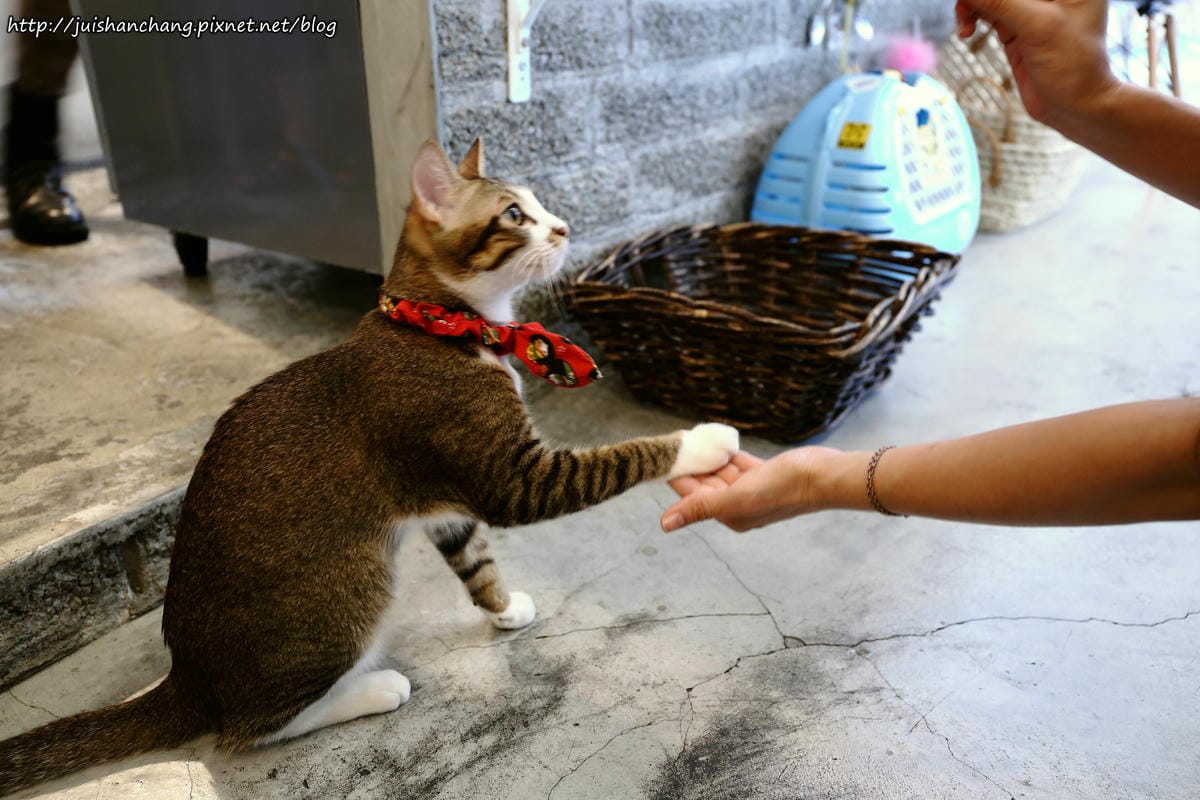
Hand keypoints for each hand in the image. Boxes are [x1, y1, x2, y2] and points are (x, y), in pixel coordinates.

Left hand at [661, 447, 843, 532]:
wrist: (821, 476)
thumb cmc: (780, 488)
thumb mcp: (734, 498)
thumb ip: (698, 508)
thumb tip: (665, 524)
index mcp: (729, 515)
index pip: (693, 496)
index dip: (679, 476)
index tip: (665, 457)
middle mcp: (738, 505)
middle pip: (706, 485)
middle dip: (693, 465)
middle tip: (678, 442)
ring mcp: (753, 490)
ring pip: (722, 474)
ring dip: (709, 458)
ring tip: (694, 437)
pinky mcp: (765, 474)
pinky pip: (740, 465)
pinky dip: (729, 455)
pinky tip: (719, 443)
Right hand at [954, 0, 1118, 126]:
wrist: (1074, 108)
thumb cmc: (1073, 65)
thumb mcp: (1037, 26)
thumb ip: (1000, 2)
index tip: (971, 0)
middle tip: (965, 8)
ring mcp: (1032, 9)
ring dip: (972, 5)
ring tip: (965, 23)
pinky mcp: (1016, 28)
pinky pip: (987, 12)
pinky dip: (972, 18)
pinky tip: (967, 32)